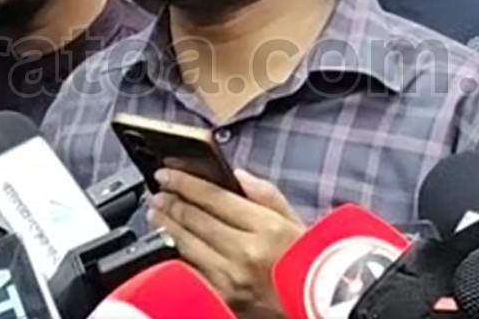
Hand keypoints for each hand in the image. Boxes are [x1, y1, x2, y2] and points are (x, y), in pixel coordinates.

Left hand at [148, 168, 304, 318]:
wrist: (321, 305)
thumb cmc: (308, 264)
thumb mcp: (296, 222)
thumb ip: (266, 194)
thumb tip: (236, 176)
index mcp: (267, 228)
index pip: (214, 197)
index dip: (185, 182)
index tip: (167, 172)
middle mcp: (246, 252)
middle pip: (195, 219)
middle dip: (171, 202)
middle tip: (158, 191)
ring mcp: (231, 278)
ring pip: (186, 245)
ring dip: (167, 225)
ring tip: (157, 212)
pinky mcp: (223, 299)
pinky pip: (190, 271)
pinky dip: (176, 255)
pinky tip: (167, 244)